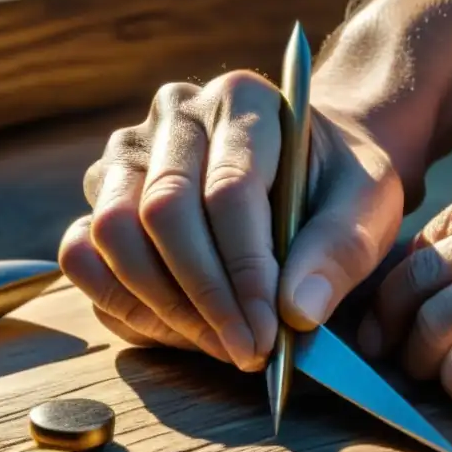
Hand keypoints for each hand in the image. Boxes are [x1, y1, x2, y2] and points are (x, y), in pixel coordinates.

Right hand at [59, 71, 402, 370]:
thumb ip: (340, 250)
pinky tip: (179, 332)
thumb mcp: (368, 204)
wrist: (309, 167)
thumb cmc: (338, 183)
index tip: (271, 334)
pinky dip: (122, 304)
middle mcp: (175, 115)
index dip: (247, 272)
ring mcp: (128, 152)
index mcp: (244, 100)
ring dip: (162, 308)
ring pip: (111, 235)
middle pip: (161, 212)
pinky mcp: (103, 194)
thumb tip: (295, 313)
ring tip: (220, 346)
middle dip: (205, 297)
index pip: (230, 191)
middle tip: (246, 351)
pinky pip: (83, 256)